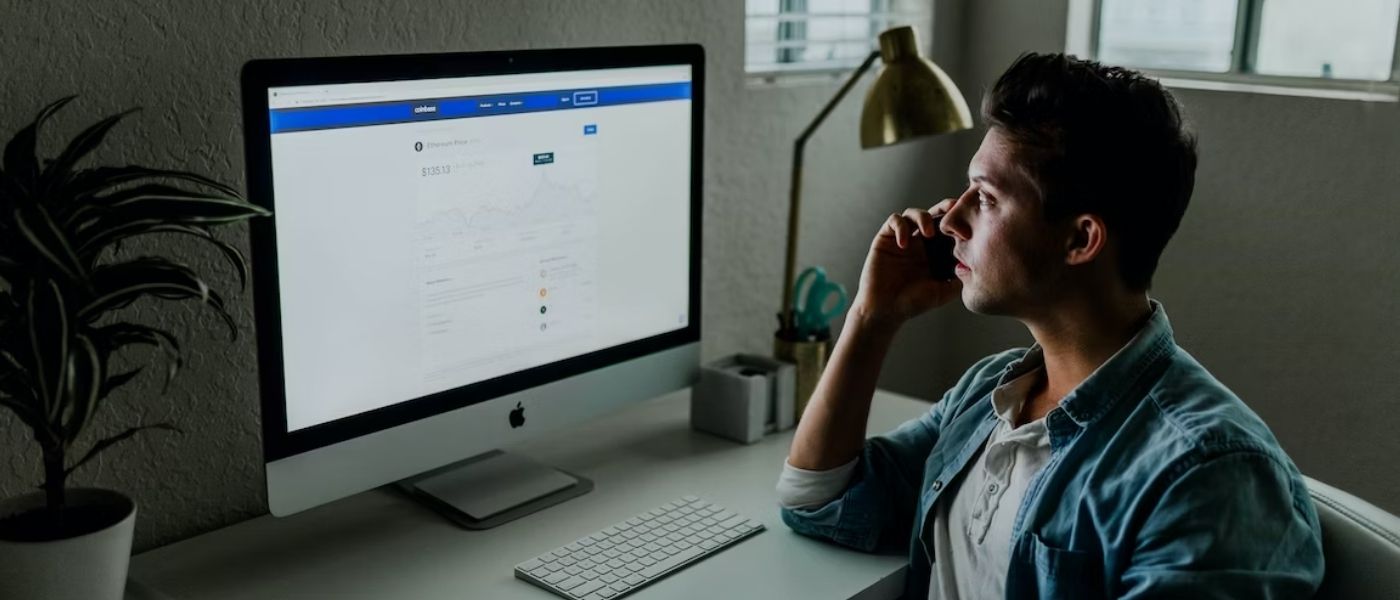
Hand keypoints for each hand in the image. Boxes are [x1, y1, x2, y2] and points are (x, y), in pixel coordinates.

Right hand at [850, 201, 962, 328]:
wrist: (885, 310)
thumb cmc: (913, 303)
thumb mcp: (943, 292)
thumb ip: (959, 279)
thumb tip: (977, 265)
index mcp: (934, 251)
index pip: (948, 228)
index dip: (958, 221)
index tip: (968, 227)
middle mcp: (919, 242)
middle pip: (933, 213)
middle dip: (944, 207)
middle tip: (953, 209)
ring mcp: (902, 239)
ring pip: (913, 213)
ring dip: (923, 217)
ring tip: (928, 233)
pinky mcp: (885, 239)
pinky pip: (893, 221)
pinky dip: (901, 227)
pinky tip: (904, 244)